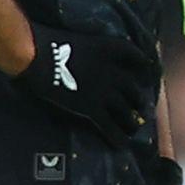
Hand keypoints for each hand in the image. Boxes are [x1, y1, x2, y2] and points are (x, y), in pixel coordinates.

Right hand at [11, 22, 156, 145]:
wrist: (37, 56)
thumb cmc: (48, 42)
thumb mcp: (77, 39)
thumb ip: (88, 48)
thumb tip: (86, 56)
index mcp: (108, 49)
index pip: (134, 55)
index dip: (143, 63)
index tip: (146, 70)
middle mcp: (112, 70)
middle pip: (133, 87)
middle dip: (137, 98)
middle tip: (139, 106)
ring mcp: (104, 91)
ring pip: (126, 110)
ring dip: (132, 120)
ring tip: (134, 127)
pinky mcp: (92, 108)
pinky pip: (110, 126)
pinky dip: (117, 136)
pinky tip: (121, 144)